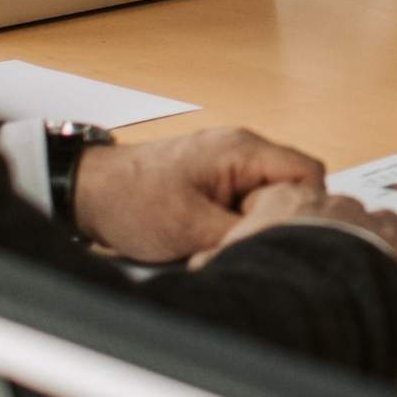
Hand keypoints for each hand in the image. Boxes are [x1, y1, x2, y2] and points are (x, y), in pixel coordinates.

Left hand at [69, 127, 328, 263]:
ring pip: (268, 197)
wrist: (88, 191)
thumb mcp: (191, 227)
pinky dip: (237, 223)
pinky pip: (245, 202)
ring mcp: (227, 163)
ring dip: (253, 224)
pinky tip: (216, 239)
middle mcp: (240, 150)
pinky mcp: (214, 179)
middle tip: (253, 244)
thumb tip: (278, 246)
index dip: (308, 207)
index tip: (291, 235)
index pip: (308, 171)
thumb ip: (242, 235)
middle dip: (279, 219)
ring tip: (227, 241)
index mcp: (242, 149)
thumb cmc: (131, 198)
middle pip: (291, 186)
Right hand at [193, 184, 396, 278]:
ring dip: (376, 244)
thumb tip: (203, 267)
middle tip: (329, 264)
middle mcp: (332, 202)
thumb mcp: (223, 257)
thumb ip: (219, 256)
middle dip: (339, 232)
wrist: (301, 281)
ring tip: (365, 272)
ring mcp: (371, 221)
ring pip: (382, 224)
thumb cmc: (261, 268)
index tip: (290, 244)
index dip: (293, 222)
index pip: (291, 198)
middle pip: (341, 210)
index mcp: (285, 198)